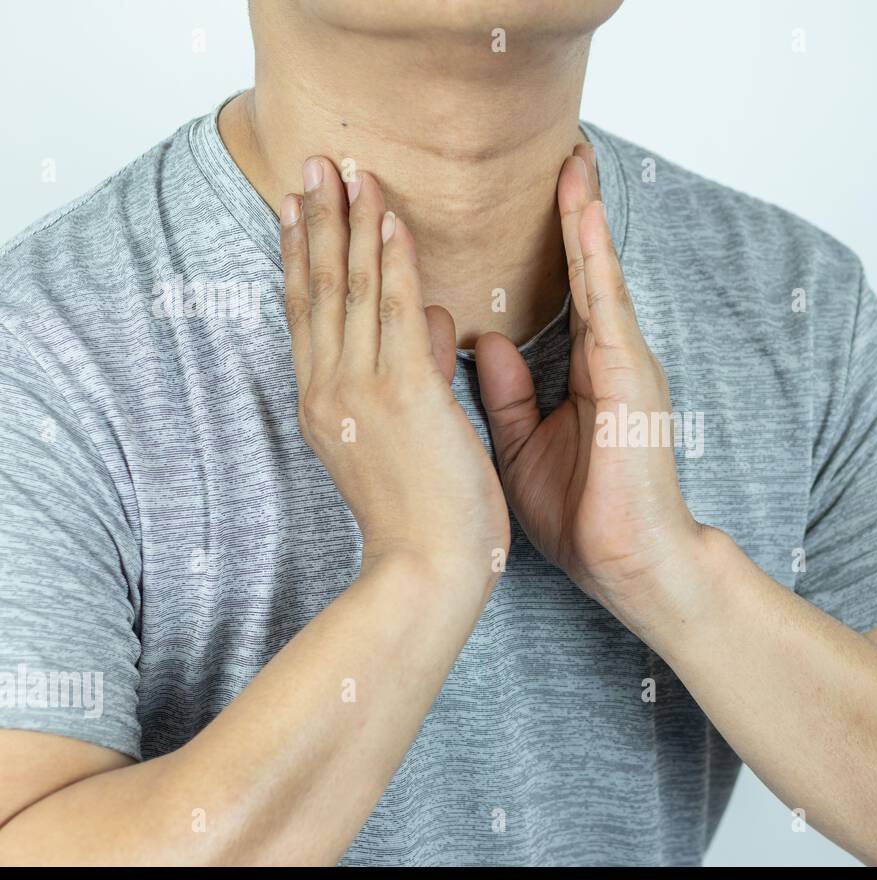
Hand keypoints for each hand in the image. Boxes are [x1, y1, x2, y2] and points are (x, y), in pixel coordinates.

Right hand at [280, 157, 509, 603]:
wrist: (427, 571)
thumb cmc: (423, 518)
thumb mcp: (404, 437)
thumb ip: (410, 371)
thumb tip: (423, 316)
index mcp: (326, 405)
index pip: (310, 315)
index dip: (303, 256)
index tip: (300, 208)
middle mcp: (331, 390)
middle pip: (319, 290)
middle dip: (318, 221)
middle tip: (314, 163)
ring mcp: (362, 390)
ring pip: (351, 289)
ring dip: (350, 223)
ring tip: (348, 169)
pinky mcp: (404, 395)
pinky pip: (395, 310)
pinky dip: (392, 261)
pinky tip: (390, 219)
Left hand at [474, 145, 703, 620]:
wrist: (629, 563)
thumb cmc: (585, 515)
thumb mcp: (524, 446)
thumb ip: (508, 393)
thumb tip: (483, 343)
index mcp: (586, 373)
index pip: (566, 292)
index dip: (553, 243)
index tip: (537, 194)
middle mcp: (610, 357)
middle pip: (587, 270)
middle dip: (575, 211)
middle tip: (564, 150)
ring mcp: (626, 363)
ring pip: (601, 274)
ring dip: (586, 216)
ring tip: (575, 160)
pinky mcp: (630, 376)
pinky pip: (608, 303)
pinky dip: (595, 256)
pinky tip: (584, 214)